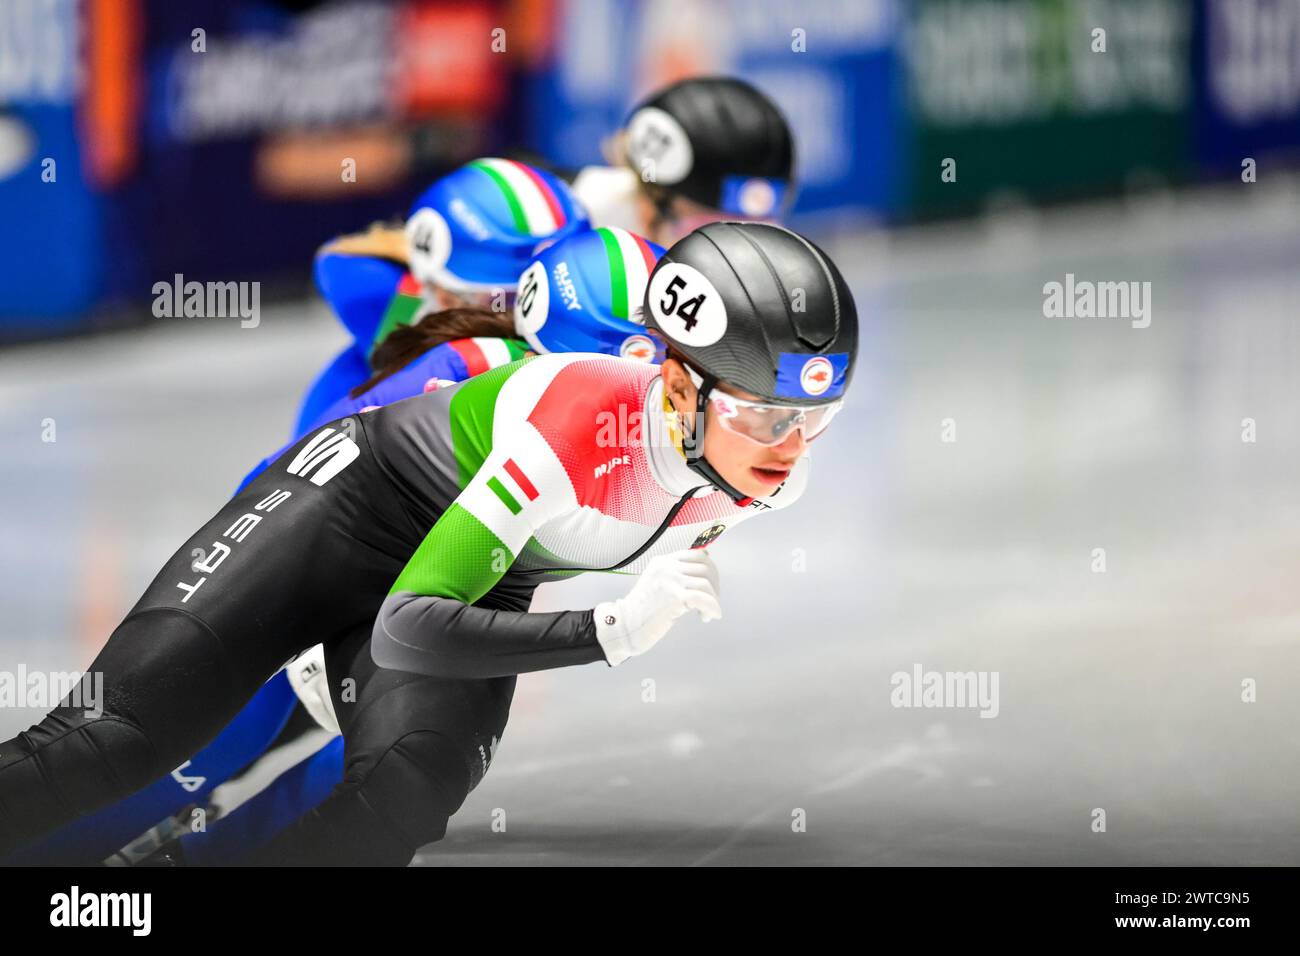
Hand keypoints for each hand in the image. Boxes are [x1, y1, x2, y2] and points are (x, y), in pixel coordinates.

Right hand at [593, 550, 720, 665]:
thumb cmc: (641, 610)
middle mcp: (667, 567)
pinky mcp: (675, 597)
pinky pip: (705, 599)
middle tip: (709, 602)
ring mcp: (671, 580)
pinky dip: (712, 608)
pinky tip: (708, 617)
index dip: (710, 571)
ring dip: (713, 600)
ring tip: (705, 613)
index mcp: (662, 561)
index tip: (710, 587)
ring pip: (707, 584)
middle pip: (706, 569)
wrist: (624, 626)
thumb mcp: (657, 582)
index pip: (697, 555)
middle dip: (714, 587)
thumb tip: (706, 558)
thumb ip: (676, 573)